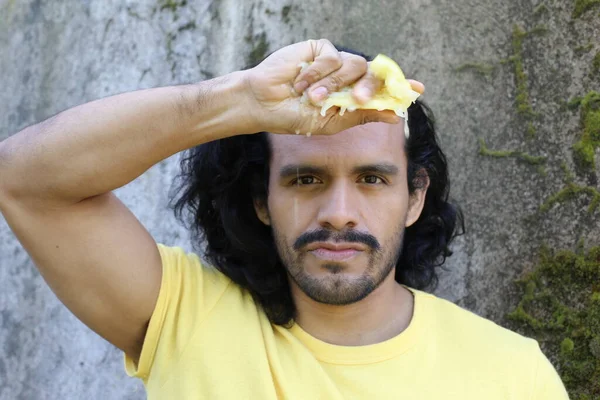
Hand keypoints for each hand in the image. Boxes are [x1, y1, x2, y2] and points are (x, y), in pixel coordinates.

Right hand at [243, 39, 423, 135]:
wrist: (264, 104)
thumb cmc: (294, 117)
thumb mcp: (331, 123)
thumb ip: (361, 116)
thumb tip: (394, 115)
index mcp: (352, 96)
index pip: (382, 89)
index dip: (399, 87)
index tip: (417, 90)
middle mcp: (347, 77)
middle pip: (374, 74)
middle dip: (369, 87)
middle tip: (357, 98)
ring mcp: (335, 61)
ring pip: (354, 65)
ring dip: (332, 85)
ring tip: (312, 99)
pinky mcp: (320, 49)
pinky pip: (333, 57)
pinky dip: (317, 74)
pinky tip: (300, 83)